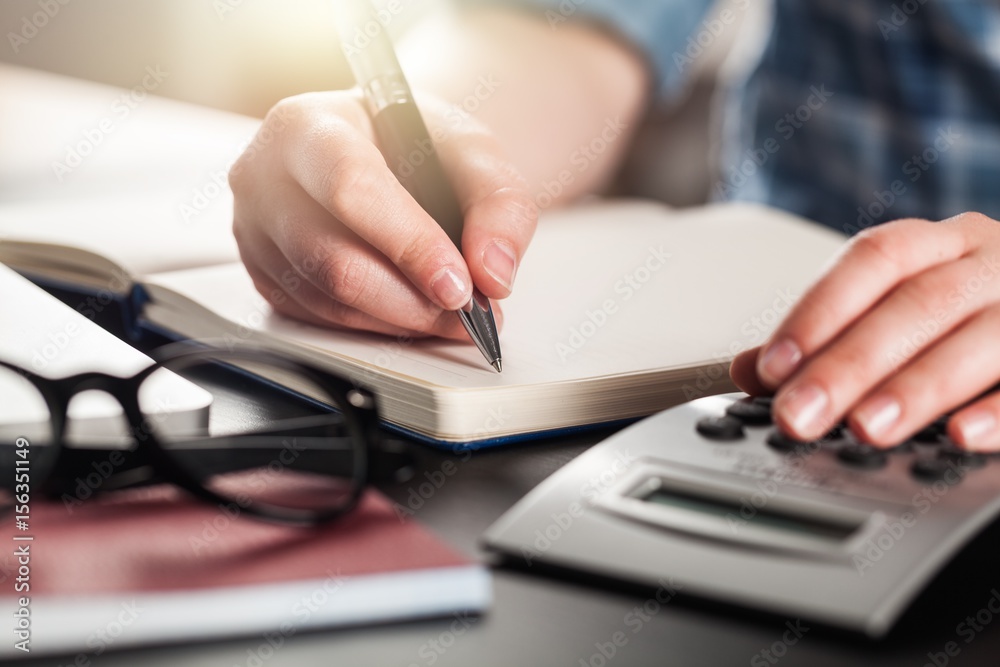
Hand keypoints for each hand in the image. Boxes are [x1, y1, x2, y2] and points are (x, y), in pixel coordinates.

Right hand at [229, 91, 536, 338]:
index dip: (410, 246)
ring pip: (328, 300)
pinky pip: (320, 319)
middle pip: (334, 260)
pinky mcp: (263, 276)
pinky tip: (412, 311)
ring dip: (401, 320)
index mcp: (308, 125)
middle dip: (412, 300)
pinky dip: (376, 326)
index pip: (353, 189)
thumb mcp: (470, 150)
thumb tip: (493, 273)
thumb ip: (498, 203)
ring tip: (452, 315)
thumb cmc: (411, 142)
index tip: (460, 286)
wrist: (378, 150)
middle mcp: (264, 177)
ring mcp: (255, 232)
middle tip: (469, 312)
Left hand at [730, 212, 999, 450]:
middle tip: (802, 413)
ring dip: (918, 387)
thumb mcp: (897, 304)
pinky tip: (964, 436)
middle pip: (916, 304)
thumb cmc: (964, 309)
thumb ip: (827, 336)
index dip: (819, 312)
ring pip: (979, 338)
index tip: (774, 365)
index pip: (872, 261)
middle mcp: (989, 264)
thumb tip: (749, 370)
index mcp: (938, 245)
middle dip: (851, 363)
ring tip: (868, 427)